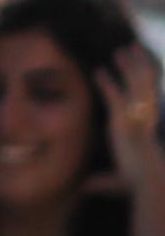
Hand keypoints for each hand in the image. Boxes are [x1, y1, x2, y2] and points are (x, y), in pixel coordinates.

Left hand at [99, 45, 164, 192]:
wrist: (147, 182)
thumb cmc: (137, 181)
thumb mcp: (118, 178)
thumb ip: (102, 180)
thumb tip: (85, 188)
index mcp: (146, 124)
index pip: (149, 94)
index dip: (147, 78)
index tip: (141, 65)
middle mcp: (144, 117)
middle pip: (145, 82)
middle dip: (138, 64)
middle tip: (130, 47)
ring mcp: (135, 118)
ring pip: (134, 84)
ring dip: (126, 67)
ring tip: (118, 51)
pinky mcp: (124, 121)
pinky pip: (115, 97)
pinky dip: (107, 83)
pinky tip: (97, 72)